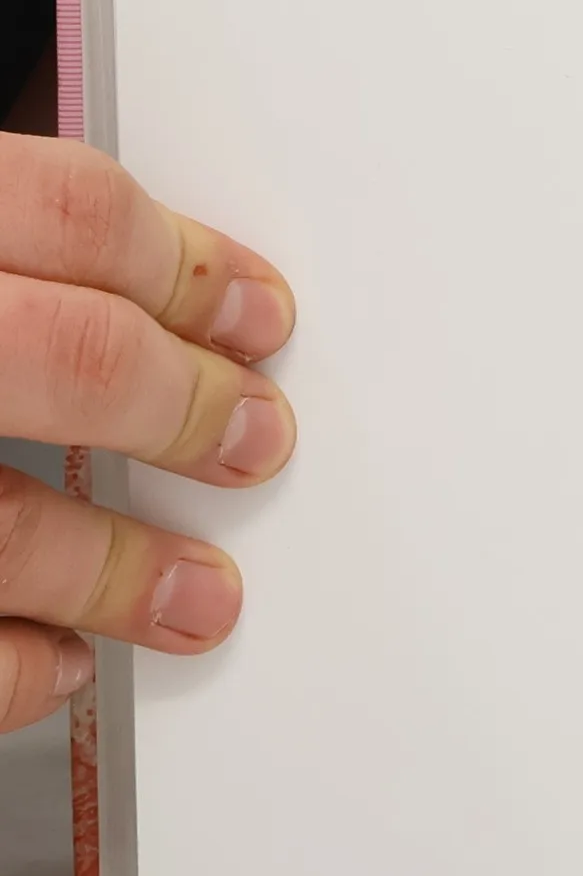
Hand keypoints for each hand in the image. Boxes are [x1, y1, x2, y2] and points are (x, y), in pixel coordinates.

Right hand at [0, 133, 294, 733]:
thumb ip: (11, 258)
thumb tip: (145, 286)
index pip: (63, 209)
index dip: (185, 264)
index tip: (263, 312)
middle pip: (68, 356)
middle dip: (188, 405)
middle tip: (260, 439)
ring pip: (3, 526)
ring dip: (123, 570)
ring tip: (202, 598)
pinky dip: (12, 666)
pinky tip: (57, 663)